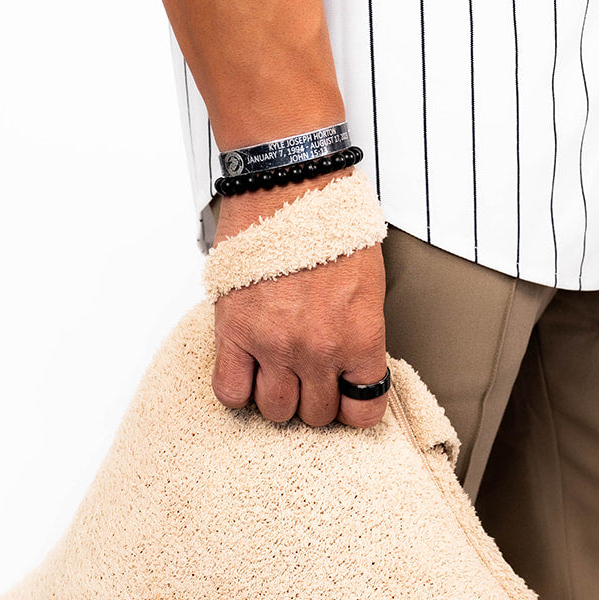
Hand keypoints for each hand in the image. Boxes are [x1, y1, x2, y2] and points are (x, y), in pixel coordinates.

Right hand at [210, 169, 388, 430]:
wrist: (291, 183)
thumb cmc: (331, 222)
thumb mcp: (368, 286)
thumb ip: (358, 336)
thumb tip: (346, 368)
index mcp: (361, 339)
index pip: (362, 412)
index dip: (352, 408)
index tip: (343, 394)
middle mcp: (320, 351)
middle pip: (316, 416)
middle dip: (313, 399)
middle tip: (307, 375)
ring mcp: (275, 346)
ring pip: (275, 411)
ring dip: (277, 397)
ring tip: (276, 372)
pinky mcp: (236, 333)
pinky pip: (230, 392)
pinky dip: (238, 391)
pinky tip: (246, 371)